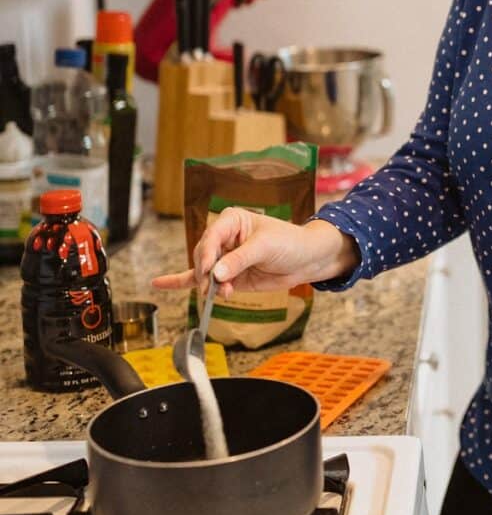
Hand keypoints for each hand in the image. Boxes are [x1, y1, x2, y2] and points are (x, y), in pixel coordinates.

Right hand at [151, 208, 356, 298]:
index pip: (211, 237)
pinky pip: (201, 279)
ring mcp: (225, 258)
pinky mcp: (228, 276)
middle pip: (203, 256)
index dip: (207, 255)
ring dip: (208, 285)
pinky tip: (160, 283)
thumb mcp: (266, 247)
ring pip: (204, 272)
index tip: (208, 271)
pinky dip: (182, 282)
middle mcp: (225, 238)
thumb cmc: (290, 243)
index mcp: (232, 220)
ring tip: (219, 294)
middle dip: (207, 274)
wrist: (307, 259)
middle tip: (215, 288)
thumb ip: (239, 260)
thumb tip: (216, 274)